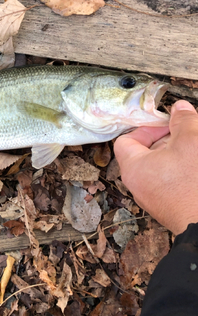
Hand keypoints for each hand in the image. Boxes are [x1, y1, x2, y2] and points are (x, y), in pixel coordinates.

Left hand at [114, 100, 197, 234]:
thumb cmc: (194, 185)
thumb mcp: (191, 141)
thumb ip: (183, 121)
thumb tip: (179, 109)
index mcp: (134, 167)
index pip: (126, 140)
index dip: (145, 127)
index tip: (167, 124)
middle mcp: (138, 185)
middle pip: (144, 152)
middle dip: (167, 138)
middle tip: (186, 132)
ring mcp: (153, 199)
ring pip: (160, 167)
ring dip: (177, 154)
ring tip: (194, 148)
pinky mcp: (169, 207)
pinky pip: (169, 182)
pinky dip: (181, 170)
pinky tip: (195, 165)